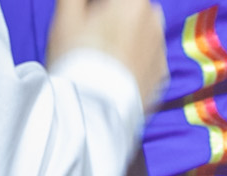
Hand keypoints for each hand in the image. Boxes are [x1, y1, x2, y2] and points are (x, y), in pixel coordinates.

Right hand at [46, 0, 168, 106]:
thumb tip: (79, 0)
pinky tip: (111, 76)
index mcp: (134, 1)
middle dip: (112, 17)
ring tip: (99, 61)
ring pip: (140, 36)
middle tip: (87, 38)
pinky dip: (131, 64)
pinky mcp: (160, 78)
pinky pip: (145, 62)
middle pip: (130, 10)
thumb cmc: (77, 61)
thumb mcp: (66, 18)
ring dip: (123, 40)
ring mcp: (160, 51)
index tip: (85, 15)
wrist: (93, 113)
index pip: (116, 0)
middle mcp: (154, 21)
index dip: (96, 7)